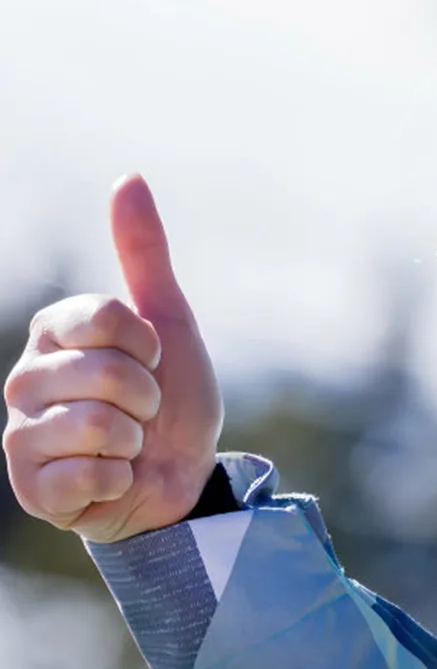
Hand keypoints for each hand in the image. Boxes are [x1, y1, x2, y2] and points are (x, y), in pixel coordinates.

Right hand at [4, 174, 222, 542]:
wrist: (183, 472)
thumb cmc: (172, 393)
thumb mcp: (169, 316)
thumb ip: (143, 251)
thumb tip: (128, 178)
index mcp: (53, 334)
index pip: (102, 316)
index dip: (145, 340)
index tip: (155, 355)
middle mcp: (24, 380)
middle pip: (101, 371)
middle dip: (145, 392)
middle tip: (145, 408)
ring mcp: (21, 437)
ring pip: (89, 424)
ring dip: (132, 436)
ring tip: (129, 442)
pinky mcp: (29, 490)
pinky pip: (83, 475)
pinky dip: (117, 476)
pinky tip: (113, 476)